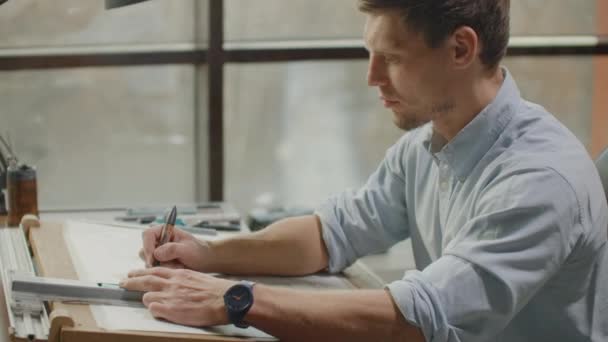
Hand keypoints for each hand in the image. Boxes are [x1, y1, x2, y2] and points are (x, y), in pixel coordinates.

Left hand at [120, 267, 235, 326]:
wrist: (224, 299)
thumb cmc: (215, 291)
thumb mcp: (197, 278)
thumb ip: (183, 280)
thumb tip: (176, 284)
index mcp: (179, 274)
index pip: (155, 270)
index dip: (142, 272)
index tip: (134, 273)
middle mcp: (172, 283)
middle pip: (146, 280)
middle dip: (132, 281)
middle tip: (123, 282)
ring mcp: (171, 297)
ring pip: (147, 296)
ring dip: (146, 298)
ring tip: (146, 300)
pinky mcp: (171, 310)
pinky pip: (153, 309)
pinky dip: (153, 310)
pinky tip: (157, 311)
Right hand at [141, 226, 212, 270]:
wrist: (204, 261)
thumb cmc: (198, 251)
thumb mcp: (187, 249)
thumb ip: (172, 249)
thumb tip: (157, 253)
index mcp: (164, 230)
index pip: (147, 234)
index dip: (148, 247)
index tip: (153, 259)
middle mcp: (158, 240)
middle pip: (144, 250)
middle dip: (155, 261)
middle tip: (169, 265)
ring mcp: (158, 252)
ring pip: (149, 262)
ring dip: (163, 266)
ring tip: (178, 265)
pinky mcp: (159, 263)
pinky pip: (154, 270)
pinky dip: (165, 271)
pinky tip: (177, 268)